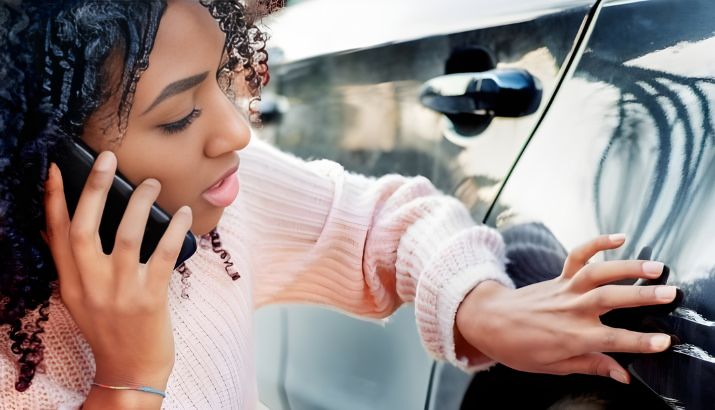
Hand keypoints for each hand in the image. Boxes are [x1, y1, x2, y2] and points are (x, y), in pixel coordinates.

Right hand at [43, 151, 191, 404]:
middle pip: (85, 228)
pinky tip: (183, 213)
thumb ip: (75, 264)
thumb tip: (67, 225)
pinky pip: (164, 255)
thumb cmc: (109, 329)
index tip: (55, 167)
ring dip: (140, 203)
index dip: (53, 199)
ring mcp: (120, 292)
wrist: (131, 370)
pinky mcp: (150, 299)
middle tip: (108, 158)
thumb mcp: (80, 298)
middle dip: (93, 189)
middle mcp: (90, 285)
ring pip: (127, 236)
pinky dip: (174, 230)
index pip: (56, 234)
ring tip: (152, 183)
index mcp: (70, 282)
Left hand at [455, 234, 677, 383]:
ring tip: (655, 267)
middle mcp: (571, 310)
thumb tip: (622, 374)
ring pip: (598, 274)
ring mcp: (565, 290)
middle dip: (642, 297)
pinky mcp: (559, 277)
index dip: (639, 342)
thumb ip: (591, 366)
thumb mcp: (554, 367)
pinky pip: (578, 256)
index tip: (663, 341)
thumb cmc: (519, 348)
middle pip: (610, 300)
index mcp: (572, 337)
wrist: (488, 322)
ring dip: (627, 268)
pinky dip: (597, 243)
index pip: (612, 340)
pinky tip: (619, 238)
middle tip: (669, 294)